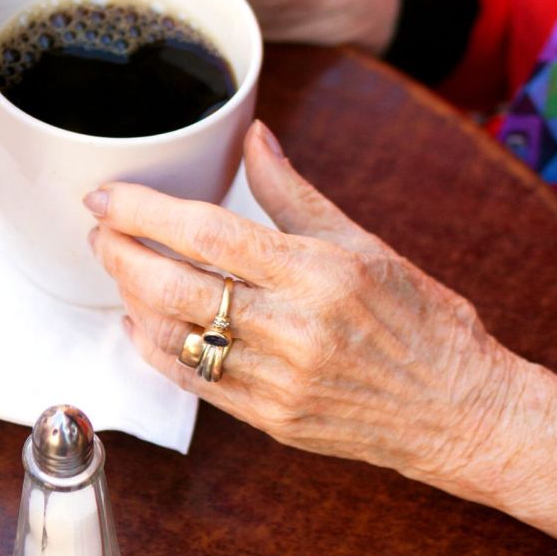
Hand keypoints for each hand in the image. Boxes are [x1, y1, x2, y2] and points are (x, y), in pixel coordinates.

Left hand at [85, 121, 556, 534]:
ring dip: (130, 299)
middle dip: (120, 254)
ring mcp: (275, 380)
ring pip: (173, 336)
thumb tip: (252, 138)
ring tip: (119, 269)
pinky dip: (153, 349)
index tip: (106, 197)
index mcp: (317, 272)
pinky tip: (137, 324)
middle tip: (100, 231)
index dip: (144, 212)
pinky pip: (191, 382)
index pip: (206, 232)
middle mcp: (292, 328)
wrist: (456, 410)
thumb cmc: (418, 320)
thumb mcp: (363, 243)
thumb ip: (293, 193)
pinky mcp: (266, 418)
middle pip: (173, 287)